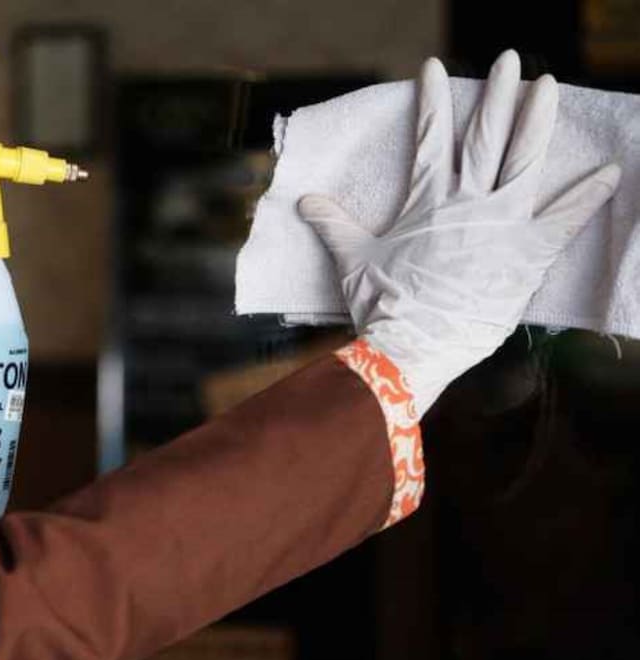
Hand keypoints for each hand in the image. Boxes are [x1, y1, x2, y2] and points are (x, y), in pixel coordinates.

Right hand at [297, 50, 619, 415]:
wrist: (410, 346)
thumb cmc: (381, 304)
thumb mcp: (352, 259)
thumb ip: (333, 224)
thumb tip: (303, 200)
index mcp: (427, 201)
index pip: (429, 137)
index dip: (431, 100)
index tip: (432, 67)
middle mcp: (467, 203)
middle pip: (486, 137)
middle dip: (498, 95)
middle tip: (508, 61)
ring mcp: (501, 226)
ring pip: (524, 162)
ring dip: (537, 122)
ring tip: (549, 86)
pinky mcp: (527, 255)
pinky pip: (563, 221)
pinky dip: (587, 197)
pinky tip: (609, 171)